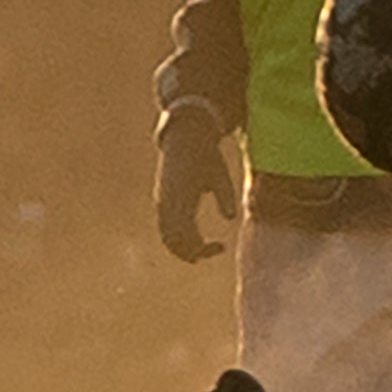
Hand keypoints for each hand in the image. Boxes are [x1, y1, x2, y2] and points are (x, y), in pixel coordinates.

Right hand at [154, 108, 238, 262]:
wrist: (184, 137)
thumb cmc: (207, 157)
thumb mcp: (220, 176)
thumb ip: (225, 197)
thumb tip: (231, 217)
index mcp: (182, 199)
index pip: (186, 237)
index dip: (202, 249)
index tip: (221, 247)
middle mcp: (167, 203)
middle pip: (172, 242)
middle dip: (191, 253)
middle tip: (214, 251)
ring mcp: (161, 201)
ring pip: (166, 236)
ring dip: (182, 248)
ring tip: (202, 250)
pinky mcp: (161, 199)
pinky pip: (164, 226)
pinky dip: (176, 238)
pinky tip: (194, 237)